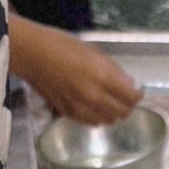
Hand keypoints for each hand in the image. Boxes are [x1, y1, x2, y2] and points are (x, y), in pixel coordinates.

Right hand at [9, 13, 140, 124]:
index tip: (135, 91)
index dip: (137, 95)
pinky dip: (98, 117)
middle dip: (126, 105)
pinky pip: (92, 123)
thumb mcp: (93, 51)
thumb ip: (113, 70)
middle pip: (123, 112)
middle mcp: (94, 96)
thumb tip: (129, 85)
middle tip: (122, 97)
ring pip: (109, 120)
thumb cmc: (61, 45)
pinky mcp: (69, 114)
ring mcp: (81, 108)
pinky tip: (94, 107)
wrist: (31, 54)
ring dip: (112, 113)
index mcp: (102, 76)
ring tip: (107, 102)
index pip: (132, 97)